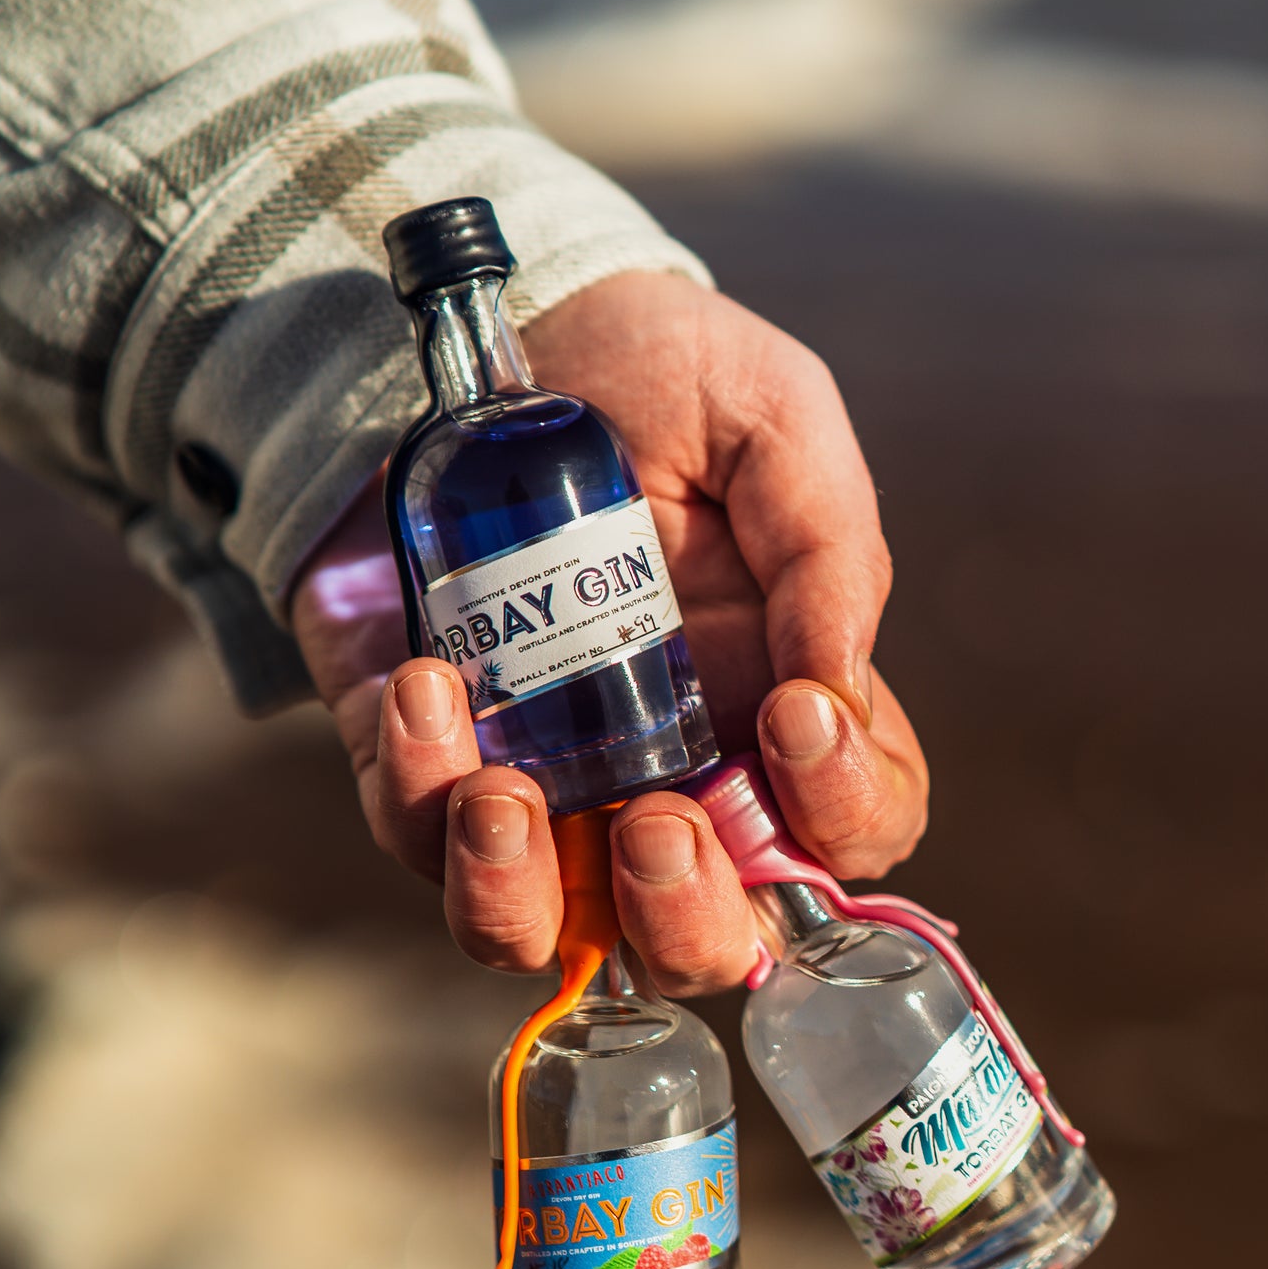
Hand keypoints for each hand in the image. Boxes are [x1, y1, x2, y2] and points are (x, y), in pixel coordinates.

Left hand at [290, 271, 927, 991]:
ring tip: (504, 793)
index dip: (845, 814)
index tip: (797, 716)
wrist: (492, 329)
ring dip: (524, 896)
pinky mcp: (428, 761)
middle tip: (663, 820)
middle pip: (708, 939)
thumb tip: (836, 687)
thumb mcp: (773, 418)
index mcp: (778, 708)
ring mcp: (547, 783)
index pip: (849, 831)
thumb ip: (827, 546)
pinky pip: (417, 835)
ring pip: (546, 931)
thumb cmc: (659, 376)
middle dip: (688, 917)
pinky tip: (424, 683)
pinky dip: (418, 789)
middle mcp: (673, 774)